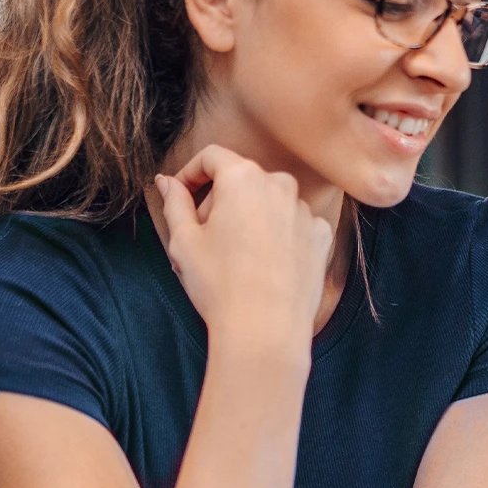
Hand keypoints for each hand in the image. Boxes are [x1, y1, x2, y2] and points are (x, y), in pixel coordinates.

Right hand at [154, 145, 333, 354]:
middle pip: (241, 180)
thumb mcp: (183, 241)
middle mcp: (280, 184)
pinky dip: (277, 236)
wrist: (265, 329)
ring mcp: (304, 211)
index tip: (179, 195)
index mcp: (243, 177)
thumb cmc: (219, 284)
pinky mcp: (321, 236)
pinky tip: (263, 265)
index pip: (212, 157)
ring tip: (233, 257)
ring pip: (268, 203)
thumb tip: (166, 181)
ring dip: (249, 218)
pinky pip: (293, 225)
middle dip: (219, 200)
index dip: (190, 173)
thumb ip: (174, 202)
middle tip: (202, 237)